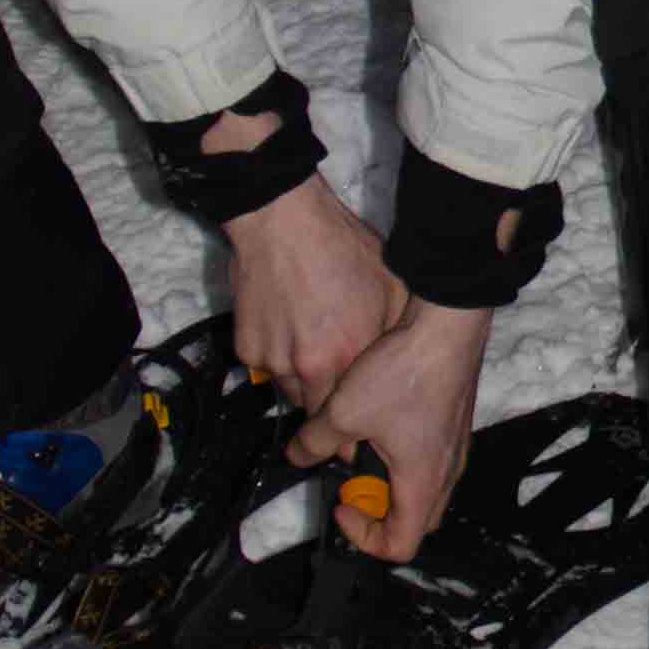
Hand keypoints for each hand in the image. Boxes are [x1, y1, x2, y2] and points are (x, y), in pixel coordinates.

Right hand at [222, 171, 403, 406]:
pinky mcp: (247, 349)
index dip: (357, 427)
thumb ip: (393, 338)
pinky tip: (291, 328)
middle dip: (330, 405)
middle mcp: (309, 366)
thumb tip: (402, 371)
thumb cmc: (342, 249)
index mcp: (350, 355)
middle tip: (340, 382)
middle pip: (319, 413)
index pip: (352, 420)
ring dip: (304, 381)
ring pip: (292, 391)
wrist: (282, 221)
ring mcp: (273, 360)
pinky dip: (279, 358)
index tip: (362, 425)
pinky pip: (267, 368)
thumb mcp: (391, 291)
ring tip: (316, 347)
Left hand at [289, 295, 492, 558]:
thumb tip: (298, 454)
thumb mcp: (343, 410)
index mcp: (422, 482)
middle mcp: (446, 472)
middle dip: (379, 513)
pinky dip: (405, 458)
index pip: (400, 545)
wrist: (447, 326)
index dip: (363, 537)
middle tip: (353, 482)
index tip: (342, 503)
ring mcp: (455, 448)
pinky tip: (382, 420)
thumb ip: (315, 441)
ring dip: (391, 482)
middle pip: (417, 521)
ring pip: (426, 490)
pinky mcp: (455, 425)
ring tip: (365, 447)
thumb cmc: (405, 372)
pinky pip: (432, 460)